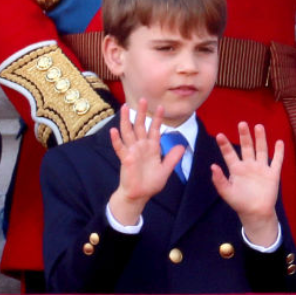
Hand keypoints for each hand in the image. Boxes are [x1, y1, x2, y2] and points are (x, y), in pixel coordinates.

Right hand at [108, 100, 182, 225]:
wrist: (139, 195)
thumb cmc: (151, 183)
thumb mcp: (165, 170)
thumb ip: (172, 158)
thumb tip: (182, 146)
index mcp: (151, 147)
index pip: (154, 129)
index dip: (157, 118)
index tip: (160, 106)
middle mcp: (141, 146)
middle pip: (140, 126)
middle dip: (142, 113)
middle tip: (142, 99)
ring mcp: (132, 151)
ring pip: (128, 132)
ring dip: (126, 120)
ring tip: (125, 107)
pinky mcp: (125, 159)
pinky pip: (120, 148)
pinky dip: (116, 139)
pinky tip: (113, 130)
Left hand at [212, 122, 282, 247]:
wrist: (256, 214)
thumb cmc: (240, 203)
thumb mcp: (227, 193)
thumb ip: (219, 180)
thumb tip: (212, 166)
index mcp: (236, 169)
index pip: (229, 154)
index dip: (225, 145)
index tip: (219, 135)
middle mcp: (249, 165)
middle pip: (246, 147)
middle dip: (244, 136)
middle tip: (242, 124)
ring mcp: (261, 168)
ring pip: (261, 150)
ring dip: (260, 139)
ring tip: (258, 126)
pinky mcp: (272, 174)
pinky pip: (276, 161)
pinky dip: (279, 152)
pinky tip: (279, 142)